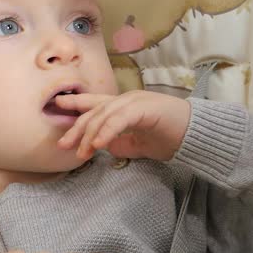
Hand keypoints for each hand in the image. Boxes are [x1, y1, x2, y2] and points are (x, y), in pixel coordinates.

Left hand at [55, 91, 191, 161]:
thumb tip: (99, 146)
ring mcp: (135, 101)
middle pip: (94, 111)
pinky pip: (119, 119)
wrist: (194, 135)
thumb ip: (117, 143)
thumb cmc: (167, 138)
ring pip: (104, 115)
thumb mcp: (135, 145)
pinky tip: (98, 145)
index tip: (58, 107)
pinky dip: (107, 132)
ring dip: (90, 135)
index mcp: (123, 107)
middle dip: (77, 127)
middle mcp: (126, 100)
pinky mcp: (144, 108)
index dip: (75, 104)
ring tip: (82, 152)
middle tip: (64, 144)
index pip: (95, 103)